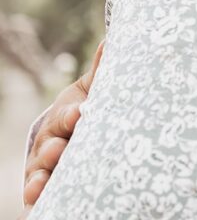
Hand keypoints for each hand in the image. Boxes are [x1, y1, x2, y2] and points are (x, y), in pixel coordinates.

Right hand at [21, 41, 102, 211]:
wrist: (74, 128)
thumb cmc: (87, 106)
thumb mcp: (93, 89)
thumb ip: (102, 71)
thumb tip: (111, 42)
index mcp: (65, 116)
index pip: (66, 116)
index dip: (72, 115)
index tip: (79, 113)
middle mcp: (51, 142)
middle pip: (49, 146)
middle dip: (53, 148)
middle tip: (59, 149)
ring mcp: (47, 165)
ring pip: (39, 172)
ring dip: (39, 178)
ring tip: (40, 184)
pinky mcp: (46, 185)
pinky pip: (39, 194)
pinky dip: (35, 199)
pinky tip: (35, 203)